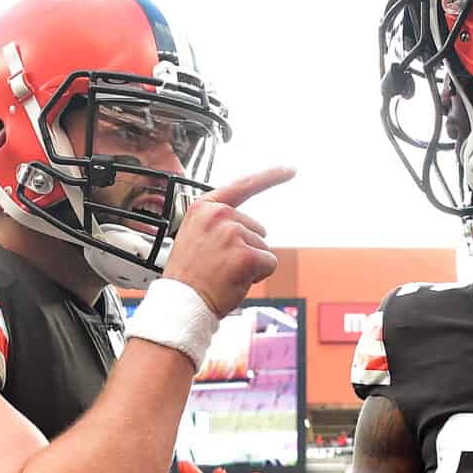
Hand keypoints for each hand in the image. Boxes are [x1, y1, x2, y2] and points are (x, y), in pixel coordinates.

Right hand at [159, 167, 289, 316]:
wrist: (181, 303)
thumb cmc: (188, 277)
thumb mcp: (196, 237)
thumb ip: (219, 225)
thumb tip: (254, 229)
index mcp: (204, 208)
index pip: (243, 186)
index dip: (270, 176)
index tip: (291, 169)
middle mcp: (219, 215)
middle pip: (256, 229)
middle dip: (246, 249)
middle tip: (219, 265)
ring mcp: (233, 233)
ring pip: (263, 248)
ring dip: (249, 264)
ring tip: (222, 274)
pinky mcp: (247, 254)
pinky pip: (269, 264)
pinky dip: (258, 276)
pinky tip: (234, 281)